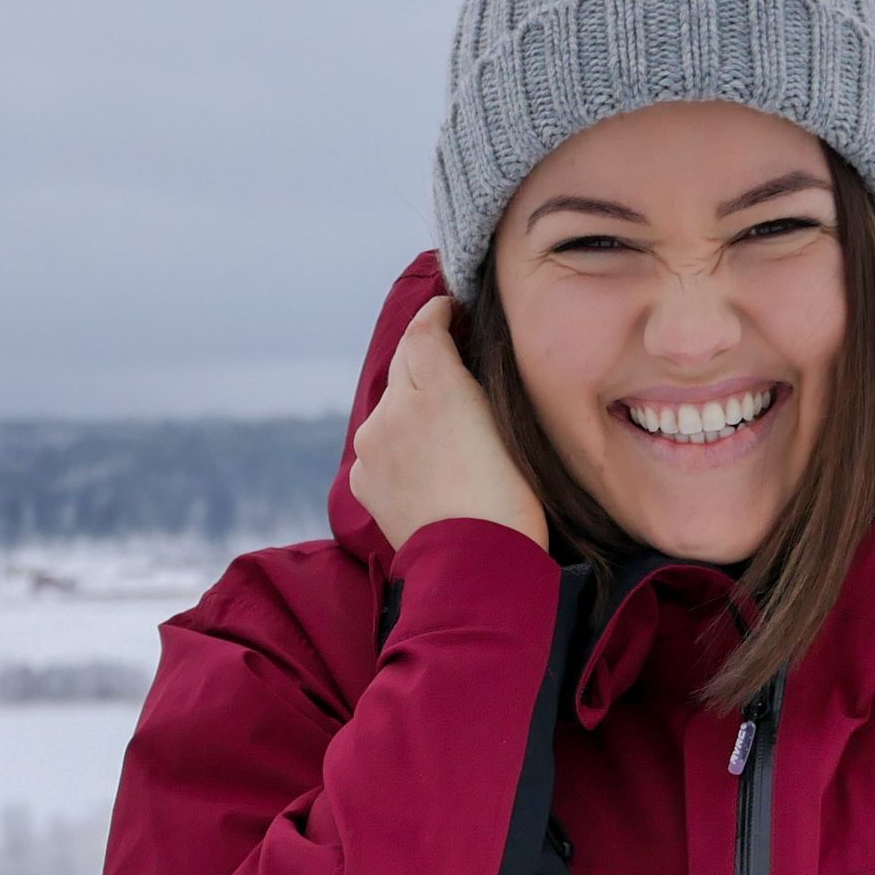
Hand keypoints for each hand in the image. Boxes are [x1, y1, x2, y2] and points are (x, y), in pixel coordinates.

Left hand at [345, 297, 548, 553]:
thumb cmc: (512, 497)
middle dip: (426, 354)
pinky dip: (398, 442)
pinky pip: (379, 444)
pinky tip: (426, 463)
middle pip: (405, 361)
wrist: (477, 565)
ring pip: (390, 404)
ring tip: (445, 424)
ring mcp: (372, 445)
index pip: (426, 327)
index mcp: (435, 386)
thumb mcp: (509, 423)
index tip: (452, 310)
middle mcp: (393, 408)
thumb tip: (461, 351)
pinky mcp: (363, 478)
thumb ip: (477, 377)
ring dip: (412, 402)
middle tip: (455, 357)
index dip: (440, 313)